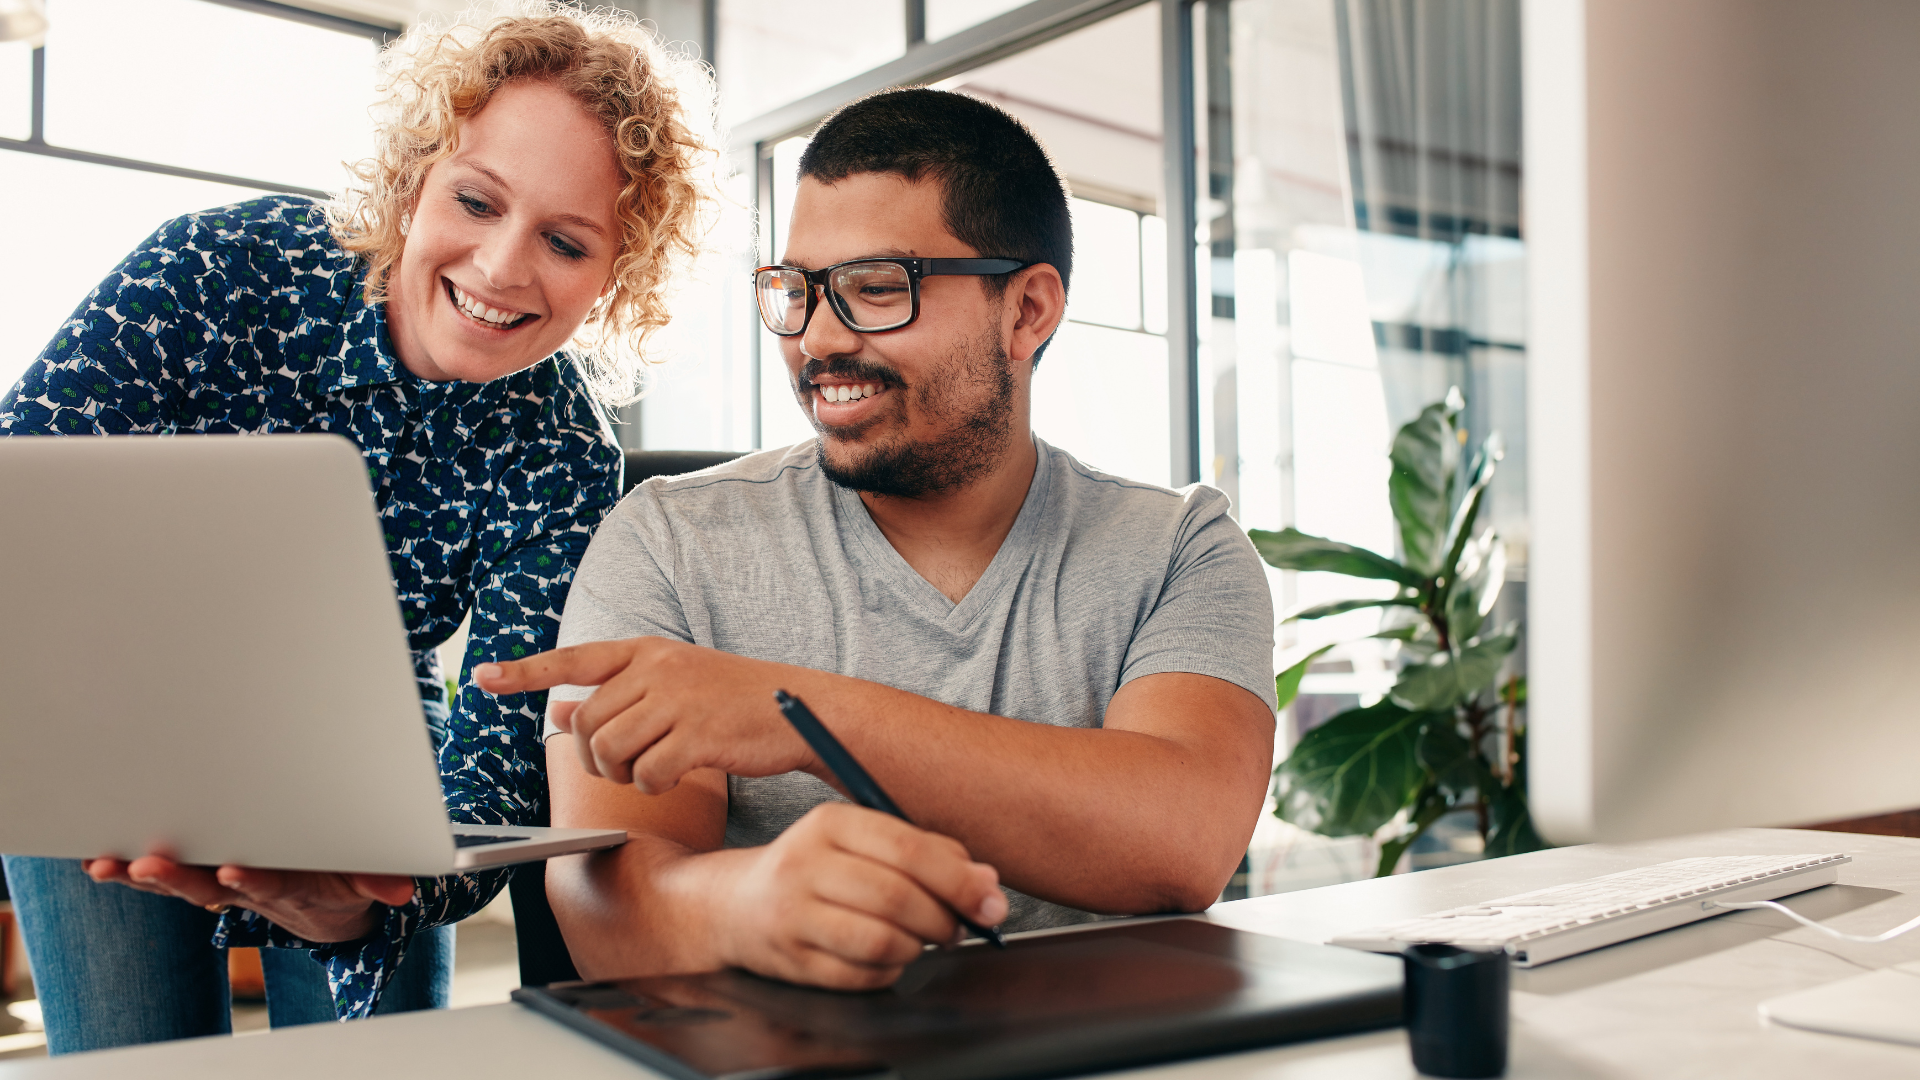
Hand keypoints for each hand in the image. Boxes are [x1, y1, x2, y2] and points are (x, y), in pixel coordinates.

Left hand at [81, 855, 414, 942]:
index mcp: (294, 884)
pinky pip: (163, 876)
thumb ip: (381, 880)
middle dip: (179, 877)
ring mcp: (222, 885)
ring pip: (179, 883)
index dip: (254, 881)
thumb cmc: (342, 878)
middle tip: (149, 865)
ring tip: (108, 865)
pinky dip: (130, 870)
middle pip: (210, 887)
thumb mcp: (368, 879)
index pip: (274, 884)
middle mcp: (249, 888)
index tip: (235, 873)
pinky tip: (98, 859)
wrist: (322, 908)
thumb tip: (404, 891)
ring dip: (143, 876)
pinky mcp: (203, 875)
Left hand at [475, 637, 818, 794]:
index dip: (525, 671)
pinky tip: (673, 779)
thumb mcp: (673, 684)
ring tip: (651, 771)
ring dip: (622, 774)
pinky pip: (647, 774)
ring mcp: (678, 700)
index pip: (574, 658)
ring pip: (610, 749)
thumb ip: (617, 694)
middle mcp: (657, 668)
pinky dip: (652, 787)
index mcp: (647, 650)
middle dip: (593, 755)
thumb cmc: (732, 701)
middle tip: (623, 765)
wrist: (801, 707)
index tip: (483, 677)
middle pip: (586, 721)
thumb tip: (557, 707)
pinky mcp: (698, 735)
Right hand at [716, 802, 1008, 988]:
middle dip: (944, 919)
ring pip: (882, 941)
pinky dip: (889, 972)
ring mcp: (792, 915)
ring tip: (919, 940)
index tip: (990, 899)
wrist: (734, 904)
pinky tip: (886, 957)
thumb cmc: (814, 869)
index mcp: (830, 822)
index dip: (959, 879)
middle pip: (898, 898)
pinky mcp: (790, 961)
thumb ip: (926, 851)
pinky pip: (861, 976)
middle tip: (957, 927)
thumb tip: (986, 881)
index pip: (909, 849)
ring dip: (916, 947)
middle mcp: (805, 864)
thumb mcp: (861, 841)